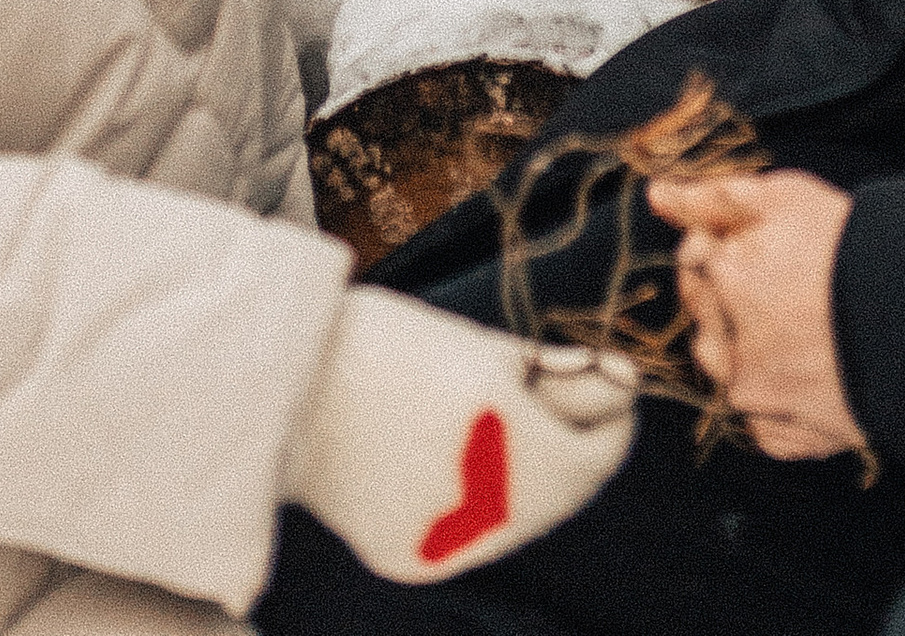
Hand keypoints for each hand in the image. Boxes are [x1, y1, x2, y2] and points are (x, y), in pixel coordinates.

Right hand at [284, 286, 634, 583]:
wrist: (283, 388)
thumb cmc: (387, 346)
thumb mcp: (484, 349)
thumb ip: (559, 378)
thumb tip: (621, 387)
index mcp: (521, 446)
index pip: (603, 451)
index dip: (612, 416)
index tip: (605, 383)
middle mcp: (496, 510)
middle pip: (564, 489)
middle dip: (568, 445)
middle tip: (548, 394)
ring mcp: (452, 544)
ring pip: (518, 515)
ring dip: (523, 474)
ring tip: (483, 418)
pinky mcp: (411, 559)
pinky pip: (466, 532)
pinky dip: (469, 499)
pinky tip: (437, 455)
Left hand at [647, 169, 860, 462]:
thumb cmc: (854, 252)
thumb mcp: (785, 196)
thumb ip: (713, 196)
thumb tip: (657, 195)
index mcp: (725, 284)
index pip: (694, 258)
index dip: (724, 244)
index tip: (758, 242)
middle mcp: (731, 348)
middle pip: (705, 318)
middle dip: (727, 298)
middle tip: (780, 284)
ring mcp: (761, 401)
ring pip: (728, 376)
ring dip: (743, 353)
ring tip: (794, 329)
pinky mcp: (792, 438)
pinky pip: (765, 425)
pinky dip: (777, 405)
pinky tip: (808, 376)